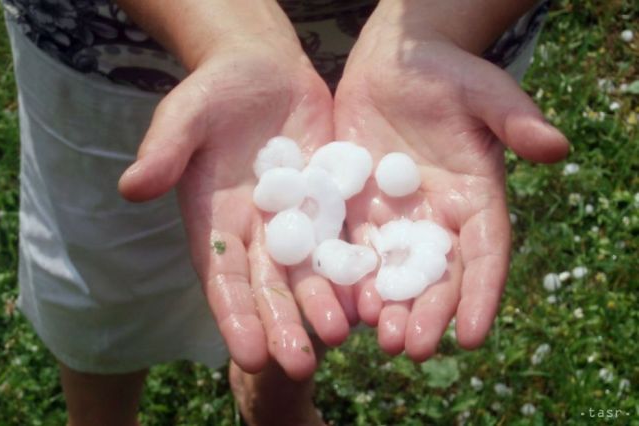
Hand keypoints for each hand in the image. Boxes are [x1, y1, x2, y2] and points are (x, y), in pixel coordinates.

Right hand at [119, 37, 352, 379]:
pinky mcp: (330, 202)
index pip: (223, 277)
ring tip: (341, 335)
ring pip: (311, 271)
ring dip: (324, 304)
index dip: (235, 315)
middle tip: (301, 367)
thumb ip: (164, 151)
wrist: (262, 70)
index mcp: (215, 222)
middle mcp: (256, 232)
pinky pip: (345, 237)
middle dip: (283, 326)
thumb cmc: (214, 91)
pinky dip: (357, 265)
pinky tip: (372, 292)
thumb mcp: (185, 115)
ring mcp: (297, 220)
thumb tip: (130, 188)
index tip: (249, 354)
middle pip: (269, 286)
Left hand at [335, 24, 568, 359]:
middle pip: (435, 274)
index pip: (483, 254)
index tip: (475, 336)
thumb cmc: (447, 73)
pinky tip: (342, 301)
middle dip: (427, 312)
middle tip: (413, 349)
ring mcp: (393, 213)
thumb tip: (556, 147)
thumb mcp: (484, 91)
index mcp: (473, 198)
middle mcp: (435, 216)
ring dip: (386, 305)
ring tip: (379, 337)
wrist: (393, 62)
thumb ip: (514, 119)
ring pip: (391, 269)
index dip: (481, 294)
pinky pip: (351, 244)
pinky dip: (349, 274)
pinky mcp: (355, 204)